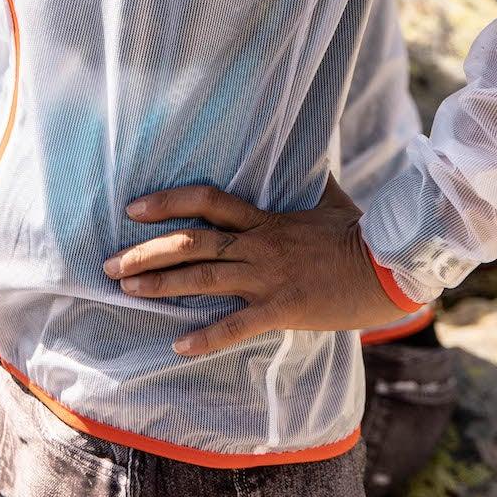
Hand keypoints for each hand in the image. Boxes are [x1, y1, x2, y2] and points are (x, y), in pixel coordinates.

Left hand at [103, 175, 418, 357]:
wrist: (386, 266)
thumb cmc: (358, 232)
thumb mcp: (330, 198)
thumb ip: (308, 178)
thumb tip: (306, 152)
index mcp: (264, 218)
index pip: (207, 201)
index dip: (168, 201)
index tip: (133, 208)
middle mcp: (258, 244)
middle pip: (192, 242)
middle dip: (147, 252)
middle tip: (109, 262)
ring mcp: (267, 277)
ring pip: (204, 278)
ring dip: (162, 284)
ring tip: (126, 290)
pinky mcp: (281, 308)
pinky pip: (237, 325)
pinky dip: (206, 337)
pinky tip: (178, 345)